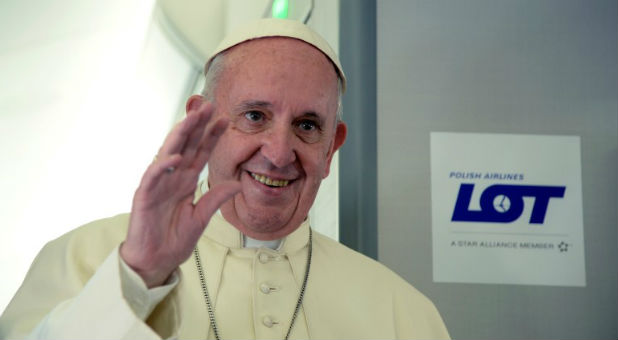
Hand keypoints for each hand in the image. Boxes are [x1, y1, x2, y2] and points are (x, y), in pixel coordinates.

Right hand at [120, 99, 240, 287]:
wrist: (155, 261)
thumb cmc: (174, 240)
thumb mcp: (201, 218)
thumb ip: (216, 199)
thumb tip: (238, 184)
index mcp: (186, 182)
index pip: (201, 153)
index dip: (212, 136)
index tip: (225, 120)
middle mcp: (172, 178)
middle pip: (185, 146)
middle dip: (196, 126)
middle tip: (208, 106)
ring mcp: (158, 185)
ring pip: (168, 154)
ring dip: (179, 136)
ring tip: (191, 120)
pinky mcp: (144, 196)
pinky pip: (153, 178)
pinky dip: (163, 167)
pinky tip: (175, 158)